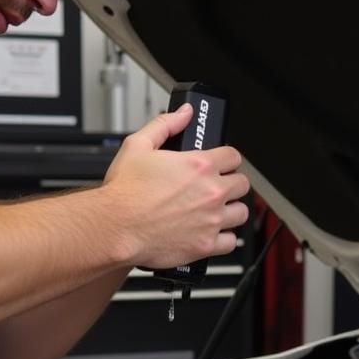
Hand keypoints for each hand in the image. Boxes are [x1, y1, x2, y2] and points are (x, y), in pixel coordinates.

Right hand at [100, 104, 249, 268]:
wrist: (115, 227)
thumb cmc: (124, 192)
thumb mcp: (138, 145)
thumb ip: (165, 125)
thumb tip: (184, 114)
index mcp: (200, 166)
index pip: (234, 157)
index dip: (227, 159)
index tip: (222, 165)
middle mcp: (211, 193)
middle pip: (242, 184)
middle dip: (232, 183)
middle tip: (219, 187)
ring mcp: (211, 220)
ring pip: (241, 213)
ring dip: (232, 210)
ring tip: (218, 210)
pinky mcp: (206, 245)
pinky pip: (231, 242)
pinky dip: (224, 238)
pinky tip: (213, 233)